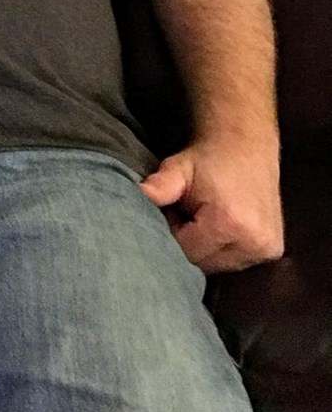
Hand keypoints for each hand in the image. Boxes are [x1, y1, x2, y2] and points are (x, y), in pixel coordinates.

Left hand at [139, 140, 283, 271]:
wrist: (246, 145)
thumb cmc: (209, 158)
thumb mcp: (179, 168)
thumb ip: (161, 185)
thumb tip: (140, 194)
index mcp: (230, 223)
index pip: (187, 251)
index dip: (173, 233)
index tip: (173, 212)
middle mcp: (253, 242)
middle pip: (203, 263)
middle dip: (188, 243)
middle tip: (186, 213)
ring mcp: (266, 249)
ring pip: (218, 265)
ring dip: (205, 248)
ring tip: (203, 218)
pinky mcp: (272, 251)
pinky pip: (235, 261)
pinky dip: (222, 249)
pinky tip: (219, 226)